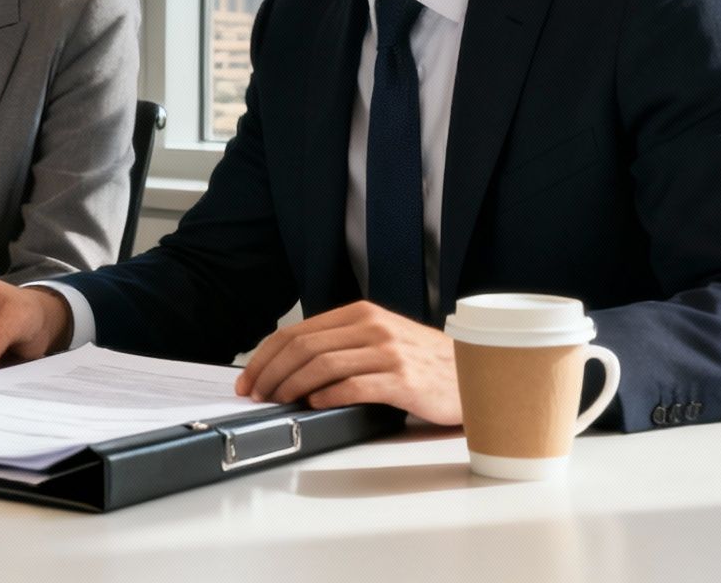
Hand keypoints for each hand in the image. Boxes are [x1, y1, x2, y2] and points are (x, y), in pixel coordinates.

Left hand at [236, 300, 461, 424]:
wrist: (472, 373)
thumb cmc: (423, 362)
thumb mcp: (381, 339)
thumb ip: (342, 345)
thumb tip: (291, 370)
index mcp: (361, 314)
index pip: (297, 332)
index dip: (265, 357)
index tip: (248, 379)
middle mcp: (372, 327)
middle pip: (303, 348)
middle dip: (270, 374)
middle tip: (255, 395)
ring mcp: (388, 353)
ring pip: (322, 366)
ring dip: (291, 387)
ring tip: (278, 403)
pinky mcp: (403, 380)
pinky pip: (354, 387)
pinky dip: (327, 397)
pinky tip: (314, 406)